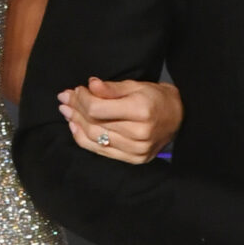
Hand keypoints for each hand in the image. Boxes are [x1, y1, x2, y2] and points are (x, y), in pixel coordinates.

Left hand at [60, 75, 182, 164]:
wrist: (179, 118)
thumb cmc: (157, 98)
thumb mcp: (137, 85)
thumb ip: (111, 88)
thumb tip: (89, 85)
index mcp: (141, 111)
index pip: (97, 108)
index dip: (82, 99)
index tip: (76, 89)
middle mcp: (139, 133)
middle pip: (94, 123)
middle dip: (75, 109)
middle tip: (65, 99)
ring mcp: (136, 150)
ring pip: (95, 138)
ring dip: (76, 124)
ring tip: (67, 111)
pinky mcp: (133, 159)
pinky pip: (101, 151)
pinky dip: (84, 139)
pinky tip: (75, 127)